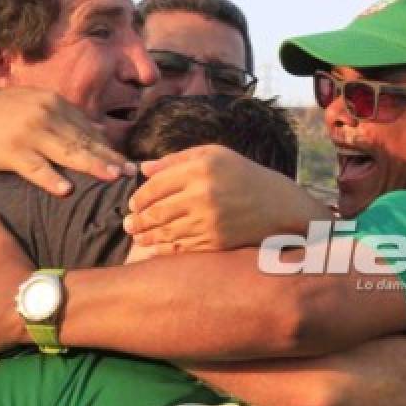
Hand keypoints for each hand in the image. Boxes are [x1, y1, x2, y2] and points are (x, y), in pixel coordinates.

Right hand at [0, 87, 133, 195]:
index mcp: (56, 104)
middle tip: (129, 172)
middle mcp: (46, 116)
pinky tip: (66, 190)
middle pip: (83, 141)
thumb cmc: (8, 111)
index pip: (88, 130)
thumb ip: (71, 118)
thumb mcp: (42, 104)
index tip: (129, 163)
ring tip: (110, 177)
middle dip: (108, 158)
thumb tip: (103, 130)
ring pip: (66, 152)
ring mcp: (29, 133)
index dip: (109, 148)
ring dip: (90, 165)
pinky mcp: (12, 151)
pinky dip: (51, 178)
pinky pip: (35, 168)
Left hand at [123, 145, 331, 252]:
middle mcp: (202, 195)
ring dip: (146, 237)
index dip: (138, 198)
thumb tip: (143, 169)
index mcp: (199, 169)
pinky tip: (153, 249)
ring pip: (165, 232)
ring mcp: (209, 221)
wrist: (278, 204)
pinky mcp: (216, 241)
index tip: (132, 204)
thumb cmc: (243, 174)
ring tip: (136, 237)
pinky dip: (163, 249)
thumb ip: (176, 160)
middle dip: (136, 221)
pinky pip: (181, 247)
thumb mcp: (213, 155)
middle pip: (156, 212)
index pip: (155, 186)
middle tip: (127, 225)